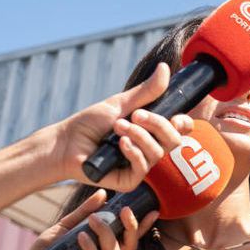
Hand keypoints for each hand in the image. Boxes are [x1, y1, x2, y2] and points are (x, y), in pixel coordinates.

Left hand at [21, 190, 156, 249]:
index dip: (143, 227)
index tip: (153, 210)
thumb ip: (84, 212)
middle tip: (124, 209)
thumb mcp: (66, 226)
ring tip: (93, 219)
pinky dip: (90, 248)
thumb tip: (103, 194)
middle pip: (129, 248)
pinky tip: (81, 236)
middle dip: (131, 228)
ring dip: (106, 234)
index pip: (129, 238)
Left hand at [47, 63, 193, 191]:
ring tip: (117, 127)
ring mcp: (140, 166)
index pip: (180, 130)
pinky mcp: (129, 181)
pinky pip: (143, 168)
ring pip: (158, 153)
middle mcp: (149, 149)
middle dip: (157, 124)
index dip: (183, 123)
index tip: (174, 115)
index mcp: (151, 131)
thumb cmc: (90, 124)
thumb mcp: (120, 104)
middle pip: (174, 141)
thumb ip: (146, 92)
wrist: (66, 143)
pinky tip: (120, 143)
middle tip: (134, 115)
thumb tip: (165, 68)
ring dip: (139, 136)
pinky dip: (133, 152)